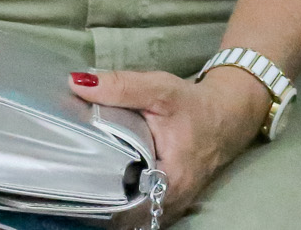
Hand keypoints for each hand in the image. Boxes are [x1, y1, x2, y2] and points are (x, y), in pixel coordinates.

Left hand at [69, 66, 271, 221]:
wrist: (227, 114)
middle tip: (73, 175)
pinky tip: (105, 183)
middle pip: (125, 213)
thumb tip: (76, 83)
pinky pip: (139, 210)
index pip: (125, 204)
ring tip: (85, 179)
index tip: (73, 175)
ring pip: (131, 216)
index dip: (98, 194)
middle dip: (99, 198)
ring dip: (110, 202)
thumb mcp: (159, 89)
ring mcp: (170, 205)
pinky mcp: (168, 201)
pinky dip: (123, 201)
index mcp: (170, 180)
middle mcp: (170, 201)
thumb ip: (120, 87)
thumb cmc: (194, 104)